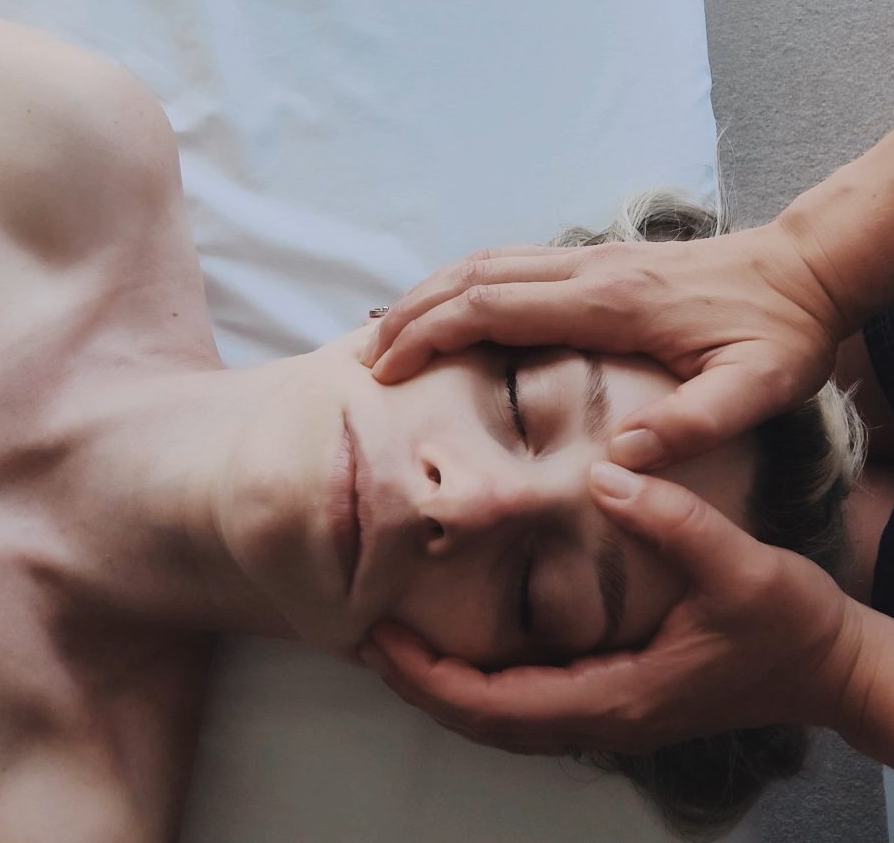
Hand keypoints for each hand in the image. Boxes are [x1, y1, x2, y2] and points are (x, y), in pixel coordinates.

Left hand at [358, 465, 864, 755]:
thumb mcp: (743, 569)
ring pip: (501, 720)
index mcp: (616, 697)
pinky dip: (480, 684)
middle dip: (419, 686)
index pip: (496, 704)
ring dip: (444, 688)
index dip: (430, 678)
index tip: (382, 640)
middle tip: (368, 639)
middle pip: (483, 721)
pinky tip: (462, 649)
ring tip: (397, 644)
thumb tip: (605, 476)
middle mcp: (601, 717)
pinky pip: (526, 704)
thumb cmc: (790, 629)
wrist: (829, 669)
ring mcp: (607, 713)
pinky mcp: (615, 697)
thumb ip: (672, 520)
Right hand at [360, 225, 848, 470]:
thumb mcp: (756, 389)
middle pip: (471, 278)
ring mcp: (589, 259)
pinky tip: (449, 313)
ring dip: (429, 295)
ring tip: (389, 336)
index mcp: (609, 302)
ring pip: (484, 263)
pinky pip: (510, 265)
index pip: (493, 306)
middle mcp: (587, 270)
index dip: (430, 334)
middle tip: (365, 359)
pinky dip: (463, 287)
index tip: (386, 370)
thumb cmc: (780, 332)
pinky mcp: (596, 263)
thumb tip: (615, 462)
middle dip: (409, 315)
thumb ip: (690, 424)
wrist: (807, 268)